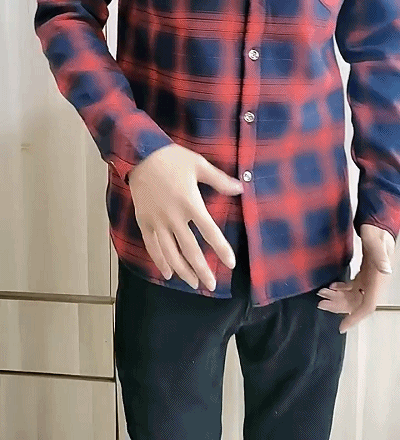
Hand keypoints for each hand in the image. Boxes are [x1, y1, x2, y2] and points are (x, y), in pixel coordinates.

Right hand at [127, 143, 243, 290]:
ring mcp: (157, 221)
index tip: (230, 263)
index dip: (221, 249)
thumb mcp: (199, 164)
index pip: (210, 232)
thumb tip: (241, 187)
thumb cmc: (172, 158)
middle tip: (211, 285)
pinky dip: (159, 261)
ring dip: (182, 270)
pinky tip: (167, 273)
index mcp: (190, 203)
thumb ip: (219, 180)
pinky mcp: (144, 221)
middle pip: (190, 250)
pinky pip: (152, 246)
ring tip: (193, 283)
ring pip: (170, 253)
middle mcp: (174, 217)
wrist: (140, 154)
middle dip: (202, 270)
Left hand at [316, 224, 395, 332]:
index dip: (355, 317)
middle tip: (321, 303)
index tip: (342, 326)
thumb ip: (379, 256)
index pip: (367, 305)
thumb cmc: (376, 232)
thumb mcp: (376, 242)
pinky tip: (332, 286)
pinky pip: (353, 288)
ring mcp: (370, 279)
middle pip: (356, 303)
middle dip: (339, 305)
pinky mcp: (366, 274)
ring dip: (338, 297)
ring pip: (353, 296)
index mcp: (378, 279)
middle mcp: (375, 283)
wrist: (377, 224)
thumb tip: (385, 270)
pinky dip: (342, 289)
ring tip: (321, 295)